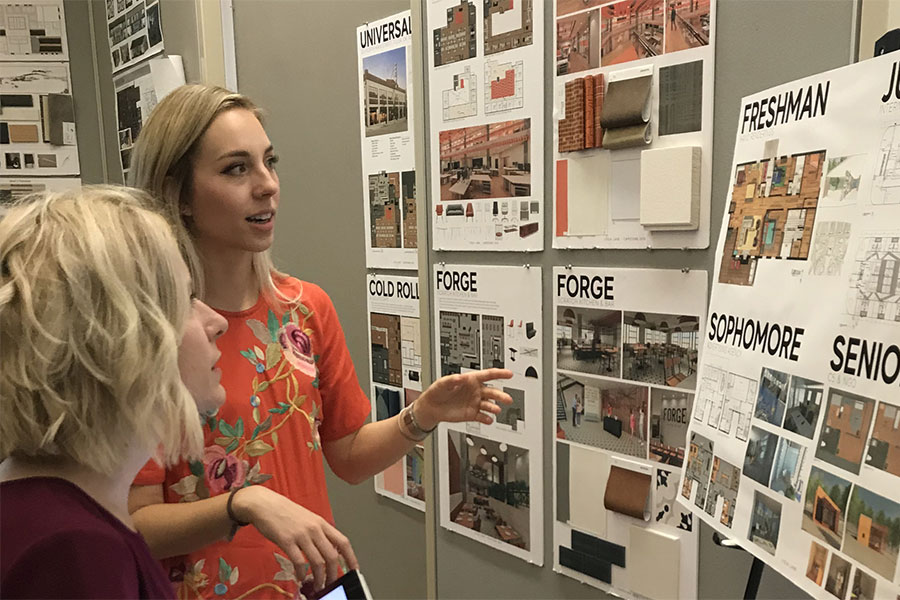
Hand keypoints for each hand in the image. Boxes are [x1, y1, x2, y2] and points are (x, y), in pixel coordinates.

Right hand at [232, 485, 357, 590]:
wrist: (265, 504)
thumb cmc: (285, 512)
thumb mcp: (308, 519)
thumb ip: (319, 533)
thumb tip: (330, 551)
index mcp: (321, 523)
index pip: (343, 542)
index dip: (351, 557)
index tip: (354, 569)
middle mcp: (314, 529)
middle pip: (332, 556)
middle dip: (334, 574)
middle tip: (332, 583)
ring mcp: (301, 535)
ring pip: (318, 562)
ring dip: (319, 578)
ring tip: (317, 585)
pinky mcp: (286, 541)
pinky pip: (299, 562)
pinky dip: (301, 573)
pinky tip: (300, 577)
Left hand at [415, 368, 513, 429]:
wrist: (432, 407)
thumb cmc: (437, 391)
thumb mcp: (443, 382)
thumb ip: (452, 380)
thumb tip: (460, 377)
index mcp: (471, 380)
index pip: (488, 375)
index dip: (499, 374)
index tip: (509, 374)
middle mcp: (476, 391)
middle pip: (492, 391)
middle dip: (500, 395)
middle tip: (507, 398)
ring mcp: (475, 403)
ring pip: (489, 405)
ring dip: (494, 407)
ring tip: (496, 410)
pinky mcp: (472, 414)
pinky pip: (482, 416)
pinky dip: (486, 418)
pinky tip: (489, 420)